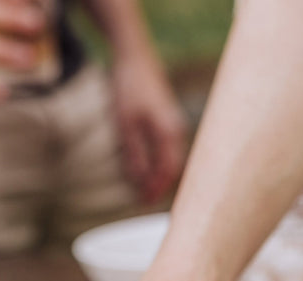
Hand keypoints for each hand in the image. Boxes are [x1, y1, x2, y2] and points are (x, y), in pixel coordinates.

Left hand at [110, 54, 188, 202]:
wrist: (134, 56)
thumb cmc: (129, 87)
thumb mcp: (126, 123)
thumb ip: (135, 154)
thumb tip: (140, 180)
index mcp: (169, 133)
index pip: (168, 171)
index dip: (157, 188)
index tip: (145, 202)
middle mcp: (176, 129)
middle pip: (173, 166)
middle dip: (160, 185)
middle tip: (145, 201)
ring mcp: (173, 122)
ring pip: (170, 157)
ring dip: (159, 173)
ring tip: (146, 187)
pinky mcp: (167, 117)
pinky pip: (167, 147)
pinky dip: (159, 160)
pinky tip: (149, 164)